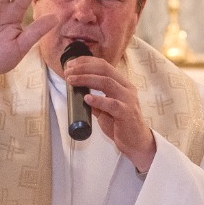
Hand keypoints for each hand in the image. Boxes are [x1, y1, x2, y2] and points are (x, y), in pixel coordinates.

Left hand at [64, 56, 157, 172]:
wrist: (135, 142)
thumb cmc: (121, 125)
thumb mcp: (105, 109)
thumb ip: (95, 100)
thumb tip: (78, 93)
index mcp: (122, 84)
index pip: (104, 65)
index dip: (86, 62)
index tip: (70, 64)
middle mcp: (126, 88)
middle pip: (104, 70)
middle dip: (83, 68)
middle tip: (68, 72)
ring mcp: (127, 100)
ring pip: (107, 82)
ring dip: (86, 79)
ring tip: (72, 81)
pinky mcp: (126, 113)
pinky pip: (112, 104)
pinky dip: (98, 100)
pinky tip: (86, 98)